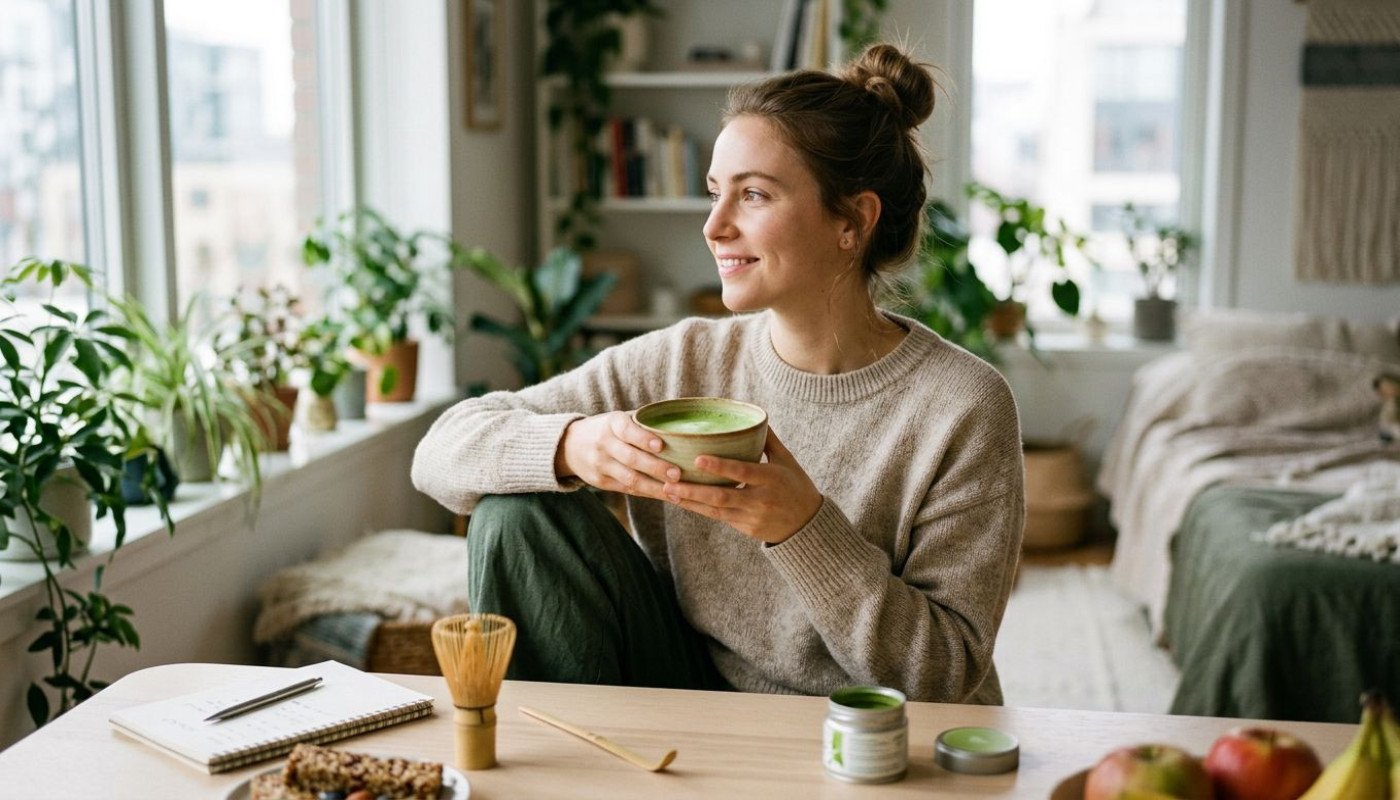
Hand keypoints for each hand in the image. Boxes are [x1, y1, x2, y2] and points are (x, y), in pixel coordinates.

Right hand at [556, 411, 681, 498]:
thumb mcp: (619, 419)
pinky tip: (666, 496)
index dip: (643, 438)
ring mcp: (601, 465)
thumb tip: (681, 424)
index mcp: (611, 424)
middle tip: (677, 474)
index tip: (661, 446)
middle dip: (656, 467)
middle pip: (631, 458)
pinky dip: (648, 493)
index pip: (627, 431)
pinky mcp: (601, 482)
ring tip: (676, 492)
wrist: (570, 445)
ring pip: (630, 479)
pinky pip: (627, 489)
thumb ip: (643, 422)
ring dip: (655, 487)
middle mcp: (604, 444)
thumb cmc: (608, 429)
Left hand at [662, 428, 822, 544]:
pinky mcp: (744, 528)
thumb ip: (769, 440)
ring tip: (667, 490)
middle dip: (694, 489)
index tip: (697, 459)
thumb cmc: (797, 486)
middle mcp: (759, 499)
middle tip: (669, 480)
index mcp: (771, 479)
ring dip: (689, 501)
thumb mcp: (787, 460)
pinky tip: (681, 500)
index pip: (742, 472)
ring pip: (714, 510)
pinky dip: (698, 508)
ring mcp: (751, 517)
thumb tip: (753, 416)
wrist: (808, 525)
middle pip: (721, 496)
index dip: (719, 466)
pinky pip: (718, 517)